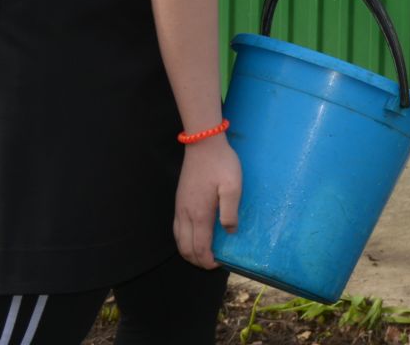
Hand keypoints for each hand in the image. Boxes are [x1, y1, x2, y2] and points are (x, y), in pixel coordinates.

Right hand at [174, 135, 241, 268]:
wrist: (203, 143)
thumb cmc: (221, 164)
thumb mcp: (233, 187)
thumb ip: (230, 211)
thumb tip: (229, 232)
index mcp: (199, 214)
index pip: (199, 247)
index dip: (207, 261)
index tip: (218, 264)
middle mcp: (185, 214)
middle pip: (185, 248)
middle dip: (197, 261)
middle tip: (212, 263)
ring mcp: (180, 207)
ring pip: (178, 240)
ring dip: (189, 252)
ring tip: (203, 255)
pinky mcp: (179, 201)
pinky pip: (177, 228)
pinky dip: (183, 240)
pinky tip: (192, 237)